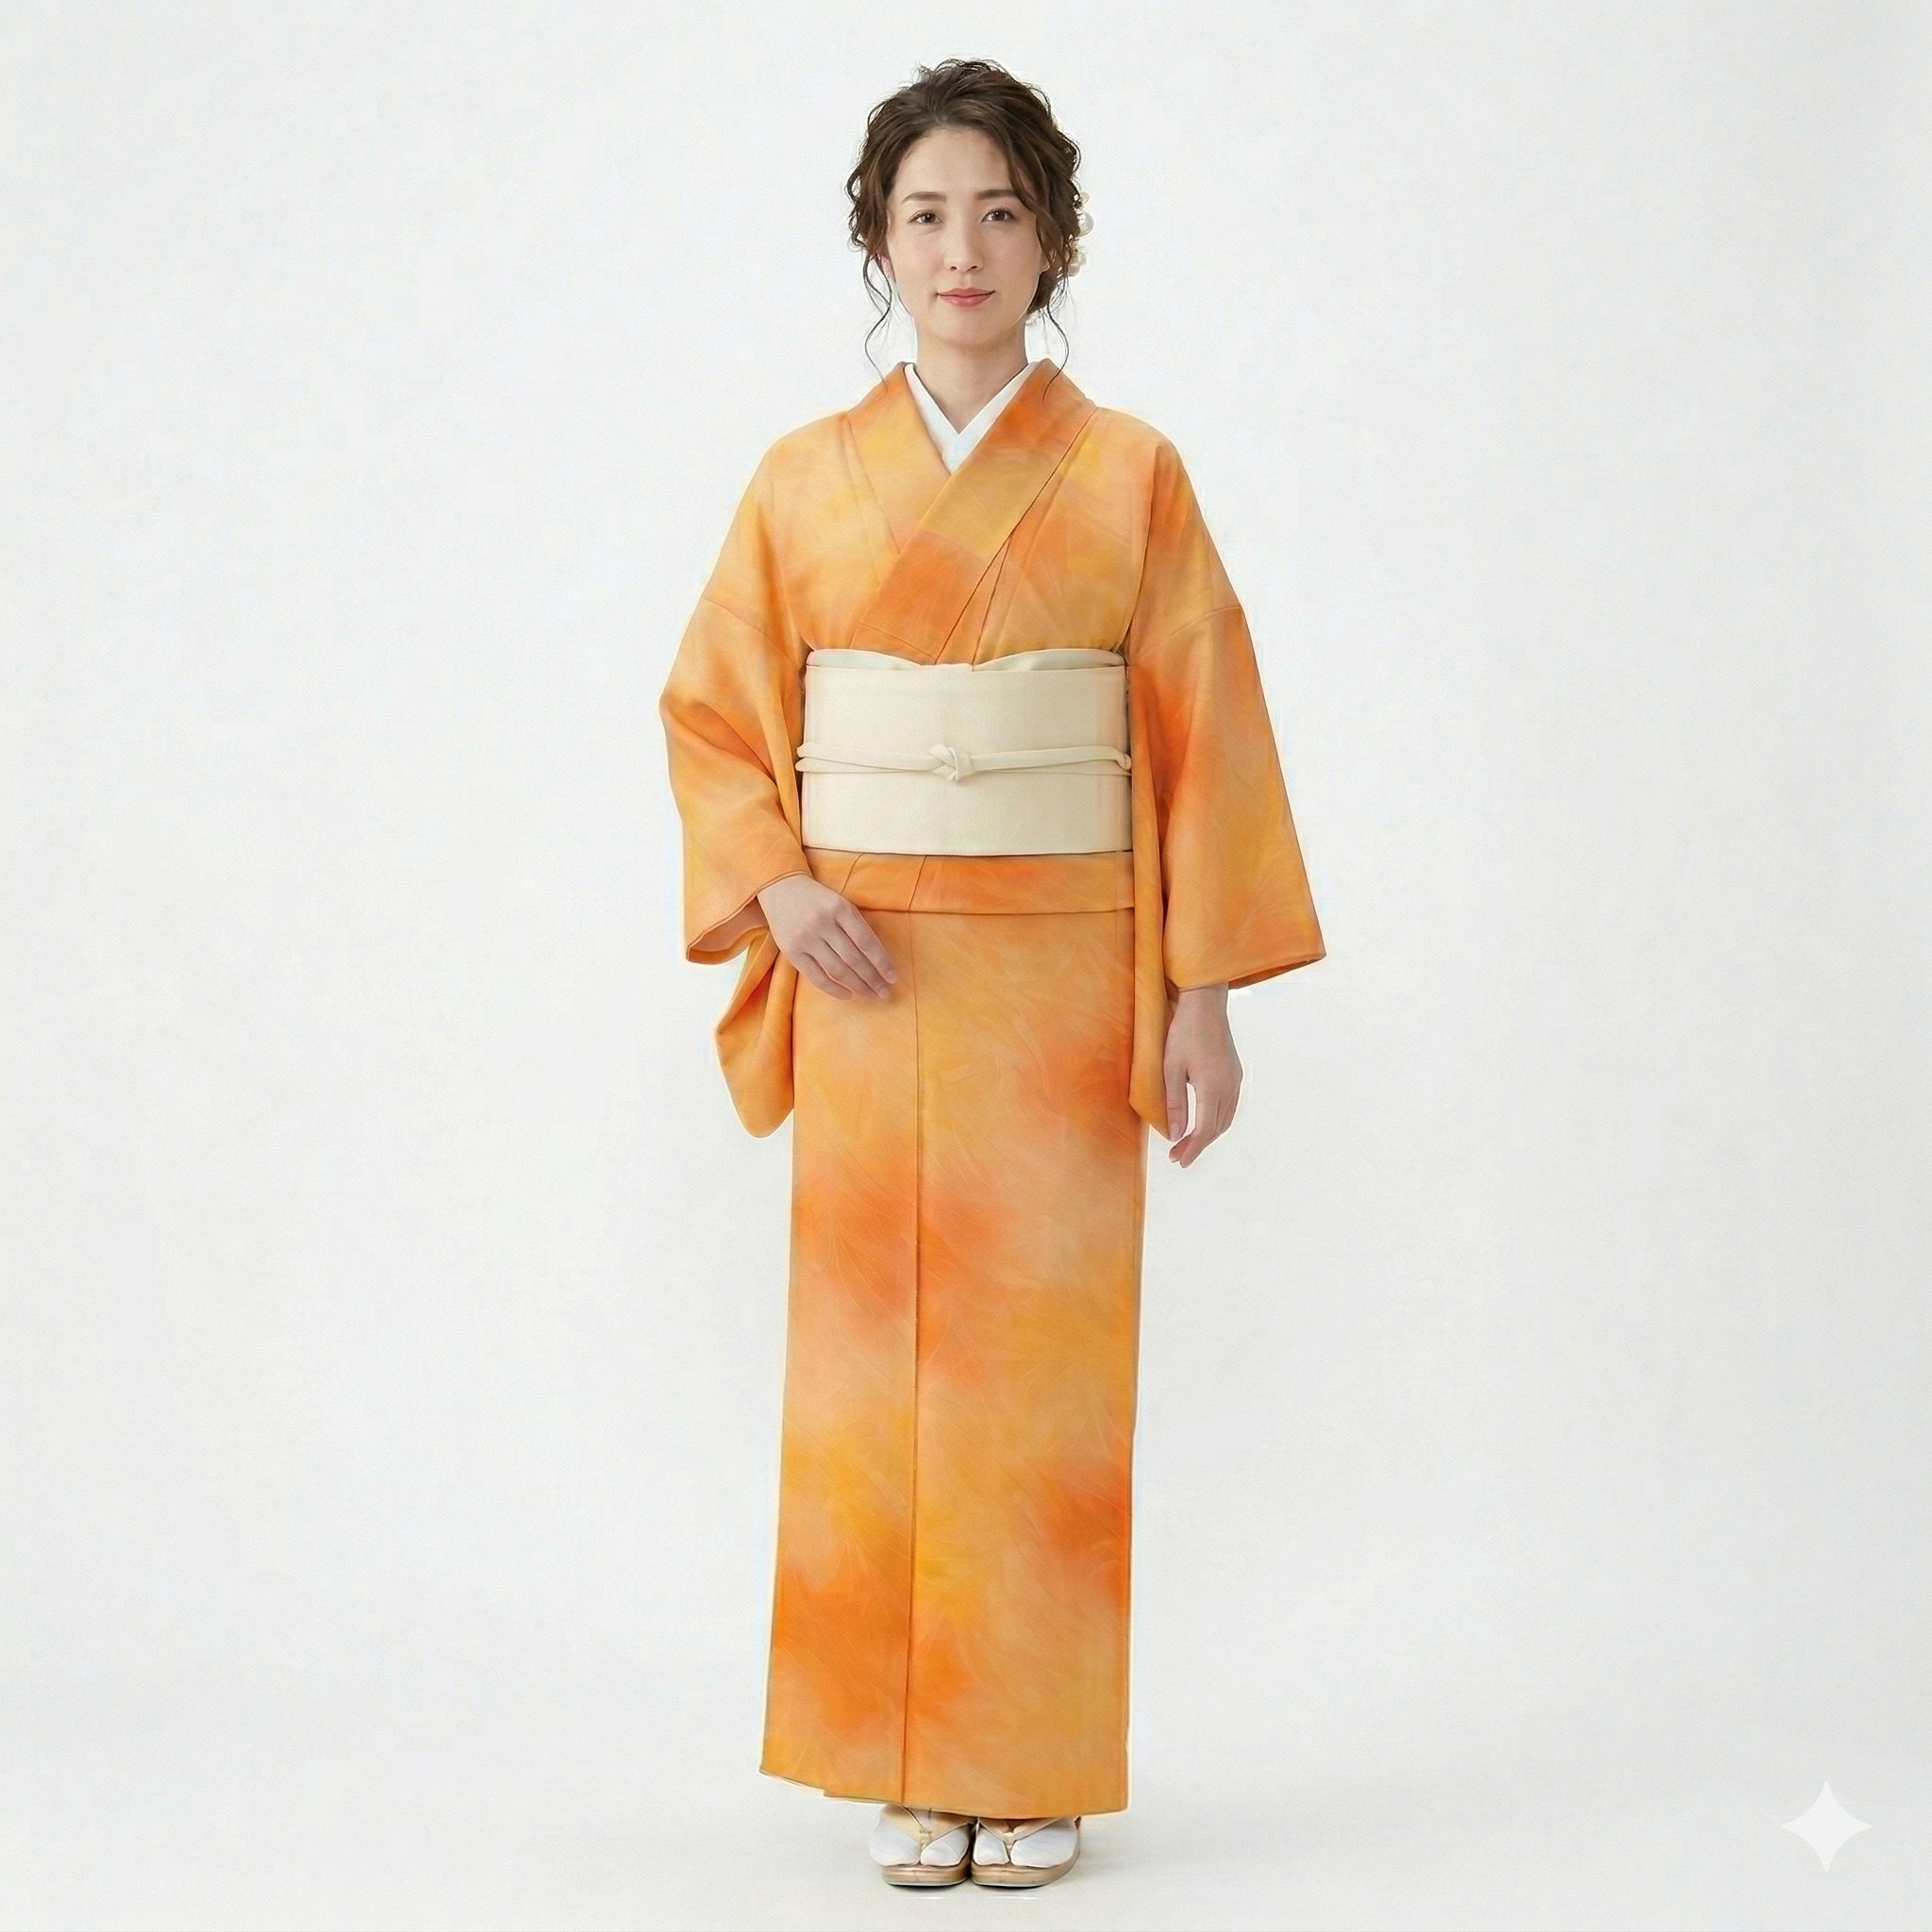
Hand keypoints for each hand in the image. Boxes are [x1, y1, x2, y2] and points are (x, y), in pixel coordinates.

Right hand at [757, 872, 898, 999]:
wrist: (781, 888)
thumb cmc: (819, 899)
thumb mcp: (841, 904)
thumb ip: (858, 926)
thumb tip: (881, 957)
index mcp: (839, 909)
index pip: (866, 941)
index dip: (882, 962)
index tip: (893, 977)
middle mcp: (821, 923)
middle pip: (853, 959)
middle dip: (872, 979)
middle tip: (885, 993)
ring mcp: (805, 938)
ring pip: (836, 970)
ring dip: (857, 986)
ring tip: (871, 995)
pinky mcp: (791, 951)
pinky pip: (815, 976)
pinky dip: (833, 989)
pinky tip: (848, 995)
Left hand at [1164, 983, 1240, 1166]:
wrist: (1205, 1003)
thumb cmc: (1183, 1032)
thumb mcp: (1171, 1068)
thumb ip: (1174, 1103)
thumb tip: (1175, 1134)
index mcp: (1212, 1088)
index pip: (1204, 1130)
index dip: (1191, 1149)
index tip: (1178, 1161)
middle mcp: (1229, 1087)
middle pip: (1217, 1128)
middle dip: (1198, 1145)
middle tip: (1178, 1156)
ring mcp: (1235, 1080)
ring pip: (1225, 1118)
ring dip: (1209, 1134)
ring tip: (1188, 1142)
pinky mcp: (1235, 1073)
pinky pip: (1229, 1106)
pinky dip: (1216, 1120)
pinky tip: (1203, 1120)